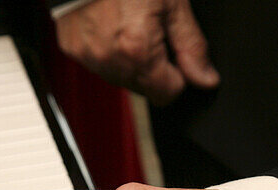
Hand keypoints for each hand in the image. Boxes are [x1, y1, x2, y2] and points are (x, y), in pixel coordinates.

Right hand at [55, 0, 218, 104]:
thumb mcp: (173, 2)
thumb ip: (191, 45)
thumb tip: (206, 78)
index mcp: (138, 50)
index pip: (167, 93)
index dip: (178, 74)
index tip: (175, 52)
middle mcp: (110, 59)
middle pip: (144, 87)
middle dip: (153, 65)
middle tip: (150, 28)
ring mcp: (87, 55)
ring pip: (120, 77)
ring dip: (129, 59)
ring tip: (128, 23)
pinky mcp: (72, 47)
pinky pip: (97, 62)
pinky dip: (107, 49)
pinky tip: (110, 24)